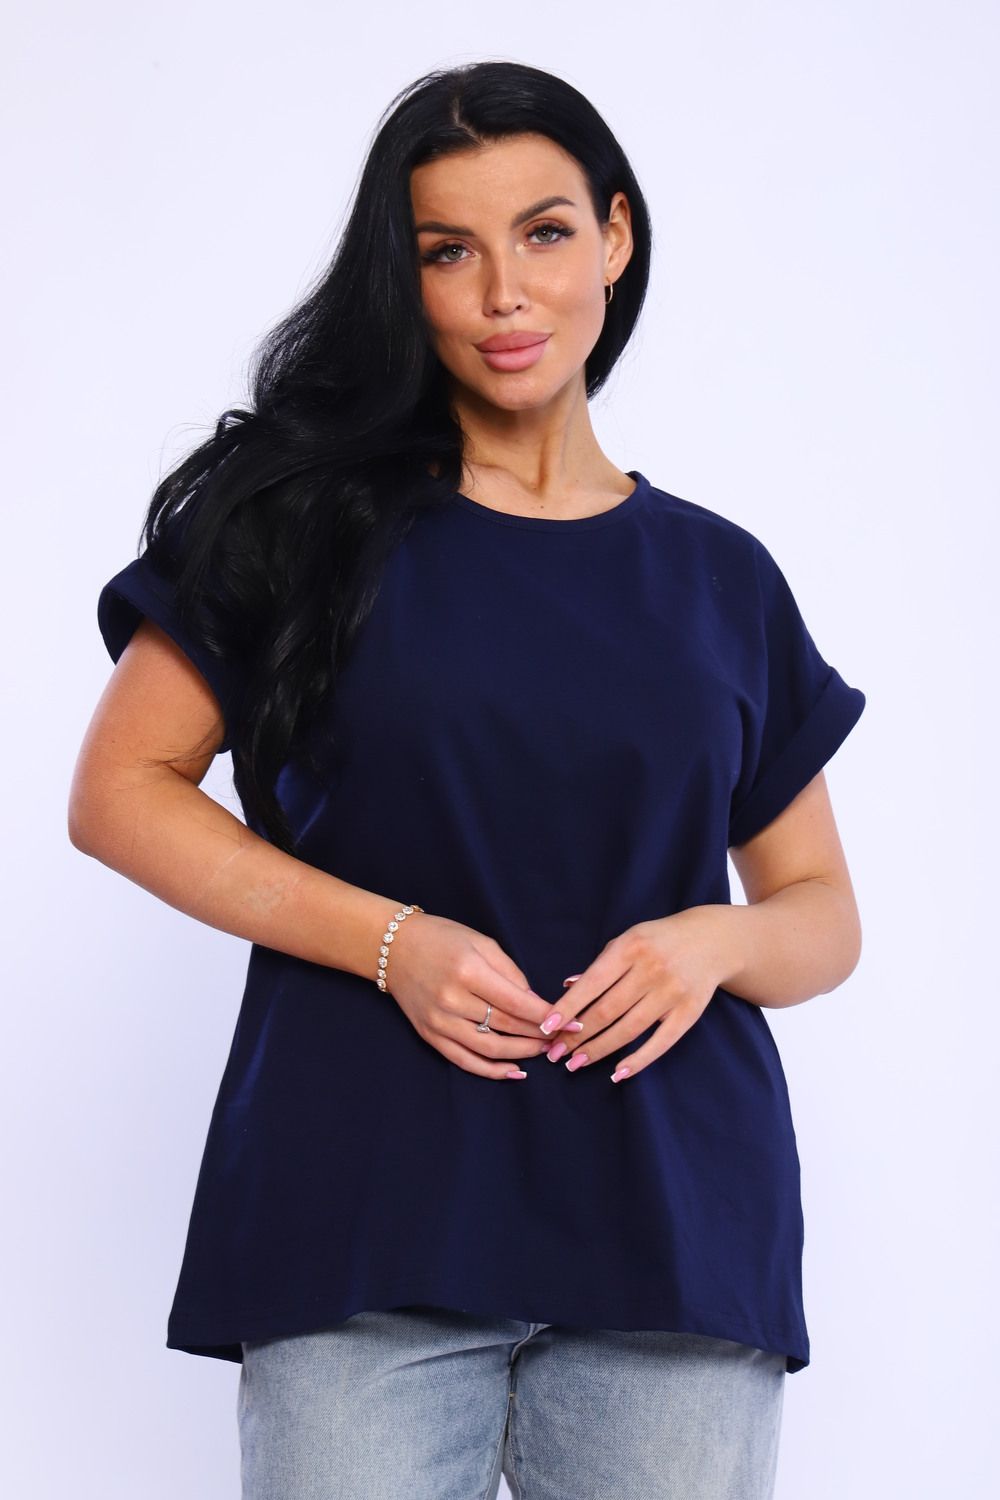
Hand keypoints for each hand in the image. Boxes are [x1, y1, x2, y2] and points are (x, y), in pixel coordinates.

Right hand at [385, 912, 575, 1080]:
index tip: (571, 1023)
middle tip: (563, 1038)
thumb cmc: (443, 939)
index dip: (546, 1016)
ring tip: (543, 1051)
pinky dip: (491, 1070)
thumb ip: (511, 973)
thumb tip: (536, 1003)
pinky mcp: (430, 1035)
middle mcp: (452, 999)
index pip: (516, 1002)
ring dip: (521, 1054)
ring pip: (488, 1048)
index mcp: (469, 971)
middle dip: (539, 1035)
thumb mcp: (482, 943)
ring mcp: (439, 1021)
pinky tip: (513, 1071)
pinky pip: (464, 1060)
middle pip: (505, 1026)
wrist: (395, 949)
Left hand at [538, 908, 735, 1081]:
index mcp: (631, 948)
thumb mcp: (627, 940)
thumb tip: (567, 988)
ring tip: (575, 1063)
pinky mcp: (689, 1013)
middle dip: (577, 1035)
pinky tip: (618, 1073)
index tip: (547, 1027)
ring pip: (629, 1029)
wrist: (711, 940)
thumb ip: (599, 965)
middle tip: (555, 1053)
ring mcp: (672, 993)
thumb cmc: (658, 940)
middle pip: (607, 1011)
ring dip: (599, 1050)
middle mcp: (651, 970)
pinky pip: (660, 1042)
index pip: (592, 983)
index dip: (568, 1007)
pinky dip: (638, 1060)